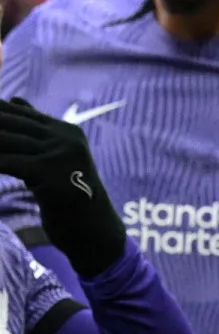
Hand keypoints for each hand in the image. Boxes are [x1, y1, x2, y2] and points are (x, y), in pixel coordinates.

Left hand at [0, 95, 126, 274]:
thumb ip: (37, 131)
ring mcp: (60, 154)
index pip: (15, 112)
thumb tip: (14, 100)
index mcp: (65, 130)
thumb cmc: (70, 198)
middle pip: (7, 123)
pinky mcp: (50, 174)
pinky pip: (7, 163)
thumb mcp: (56, 159)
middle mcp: (65, 137)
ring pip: (4, 142)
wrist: (94, 233)